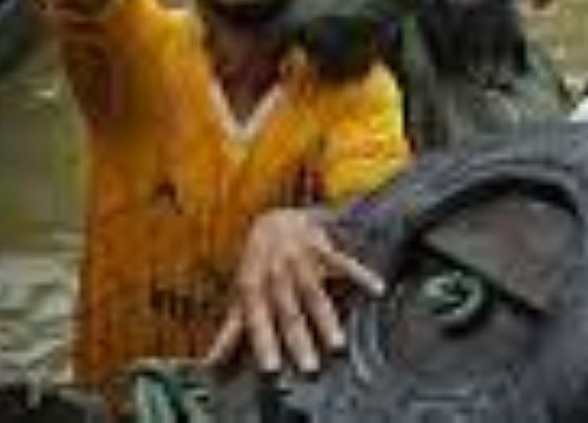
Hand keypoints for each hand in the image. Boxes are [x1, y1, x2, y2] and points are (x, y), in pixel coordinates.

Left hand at [204, 208, 383, 375]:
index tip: (271, 368)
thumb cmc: (255, 264)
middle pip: (288, 313)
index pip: (258, 321)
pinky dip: (360, 274)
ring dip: (325, 318)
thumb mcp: (241, 294)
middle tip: (309, 368)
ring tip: (337, 344)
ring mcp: (300, 260)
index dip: (264, 343)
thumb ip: (231, 330)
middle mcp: (275, 275)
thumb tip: (210, 363)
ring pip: (313, 294)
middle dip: (297, 339)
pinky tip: (376, 289)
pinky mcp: (322, 248)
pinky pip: (343, 262)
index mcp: (253, 288)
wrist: (273, 219)